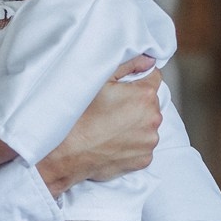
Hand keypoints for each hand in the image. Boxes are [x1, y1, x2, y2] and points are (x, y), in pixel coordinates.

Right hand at [37, 56, 161, 196]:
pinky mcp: (144, 160)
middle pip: (150, 103)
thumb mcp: (100, 80)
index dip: (138, 80)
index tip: (124, 88)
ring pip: (147, 125)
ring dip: (136, 125)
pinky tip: (113, 142)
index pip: (153, 77)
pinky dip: (132, 144)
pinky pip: (142, 146)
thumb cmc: (80, 115)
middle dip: (136, 103)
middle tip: (112, 109)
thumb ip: (128, 65)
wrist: (66, 153)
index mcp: (144, 96)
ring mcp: (149, 141)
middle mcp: (153, 119)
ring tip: (111, 128)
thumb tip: (148, 61)